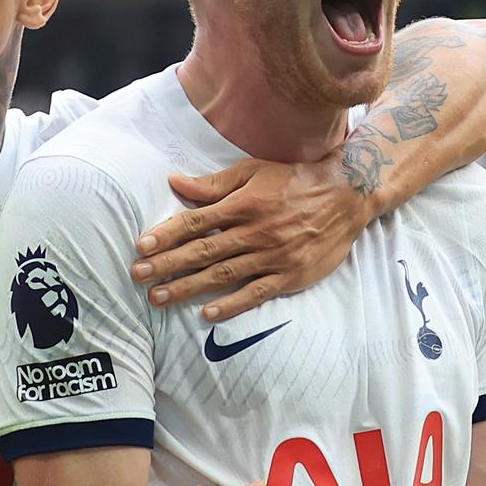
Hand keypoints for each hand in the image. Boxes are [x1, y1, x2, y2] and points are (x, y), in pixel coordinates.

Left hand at [131, 159, 374, 320]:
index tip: (142, 247)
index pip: (197, 221)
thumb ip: (214, 183)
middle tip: (138, 276)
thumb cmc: (295, 181)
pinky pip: (255, 293)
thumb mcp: (254, 172)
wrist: (346, 196)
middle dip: (168, 265)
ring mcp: (272, 256)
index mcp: (244, 203)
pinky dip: (231, 305)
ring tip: (160, 298)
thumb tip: (175, 182)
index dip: (167, 235)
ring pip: (223, 274)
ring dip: (189, 287)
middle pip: (203, 251)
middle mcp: (255, 231)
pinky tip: (207, 314)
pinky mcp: (289, 275)